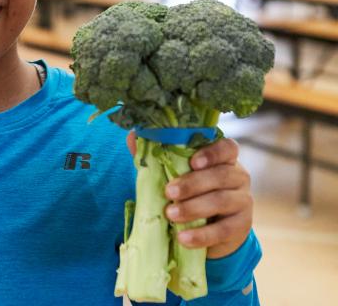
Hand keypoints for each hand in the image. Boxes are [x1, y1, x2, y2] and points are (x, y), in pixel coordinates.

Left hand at [127, 132, 252, 258]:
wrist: (208, 229)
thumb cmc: (189, 192)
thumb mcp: (174, 173)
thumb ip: (156, 155)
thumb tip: (132, 136)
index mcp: (223, 159)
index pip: (227, 148)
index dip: (212, 153)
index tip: (193, 162)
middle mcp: (238, 177)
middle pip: (222, 175)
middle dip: (193, 183)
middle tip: (169, 192)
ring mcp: (242, 201)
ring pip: (222, 201)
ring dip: (194, 208)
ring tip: (171, 214)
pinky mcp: (241, 226)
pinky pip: (223, 230)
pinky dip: (202, 235)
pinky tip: (183, 238)